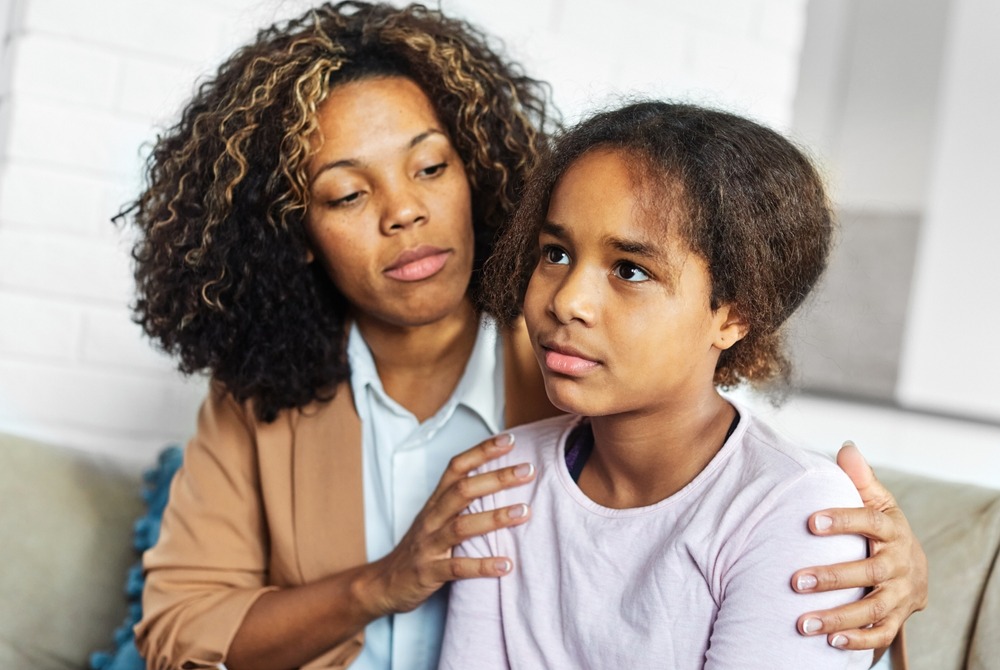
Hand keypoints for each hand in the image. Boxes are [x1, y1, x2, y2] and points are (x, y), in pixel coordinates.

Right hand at [362, 433, 534, 616]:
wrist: (384, 583)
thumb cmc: (420, 547)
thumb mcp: (436, 518)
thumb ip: (461, 501)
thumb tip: (501, 481)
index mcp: (435, 502)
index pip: (457, 467)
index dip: (482, 451)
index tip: (510, 440)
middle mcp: (431, 518)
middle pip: (463, 490)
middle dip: (497, 478)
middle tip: (528, 470)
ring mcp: (428, 544)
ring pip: (461, 526)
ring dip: (495, 518)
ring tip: (525, 511)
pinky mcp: (428, 572)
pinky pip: (457, 568)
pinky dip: (482, 565)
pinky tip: (506, 565)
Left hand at [791, 442, 927, 649]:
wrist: (913, 567)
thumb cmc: (882, 529)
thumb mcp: (877, 501)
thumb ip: (860, 478)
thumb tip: (846, 448)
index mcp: (892, 530)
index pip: (870, 522)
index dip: (843, 521)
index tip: (810, 521)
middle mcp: (900, 564)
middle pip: (869, 573)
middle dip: (832, 578)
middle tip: (794, 581)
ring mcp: (901, 594)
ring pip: (873, 610)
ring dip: (838, 617)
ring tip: (802, 621)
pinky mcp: (898, 618)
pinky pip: (881, 634)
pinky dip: (857, 640)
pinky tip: (828, 642)